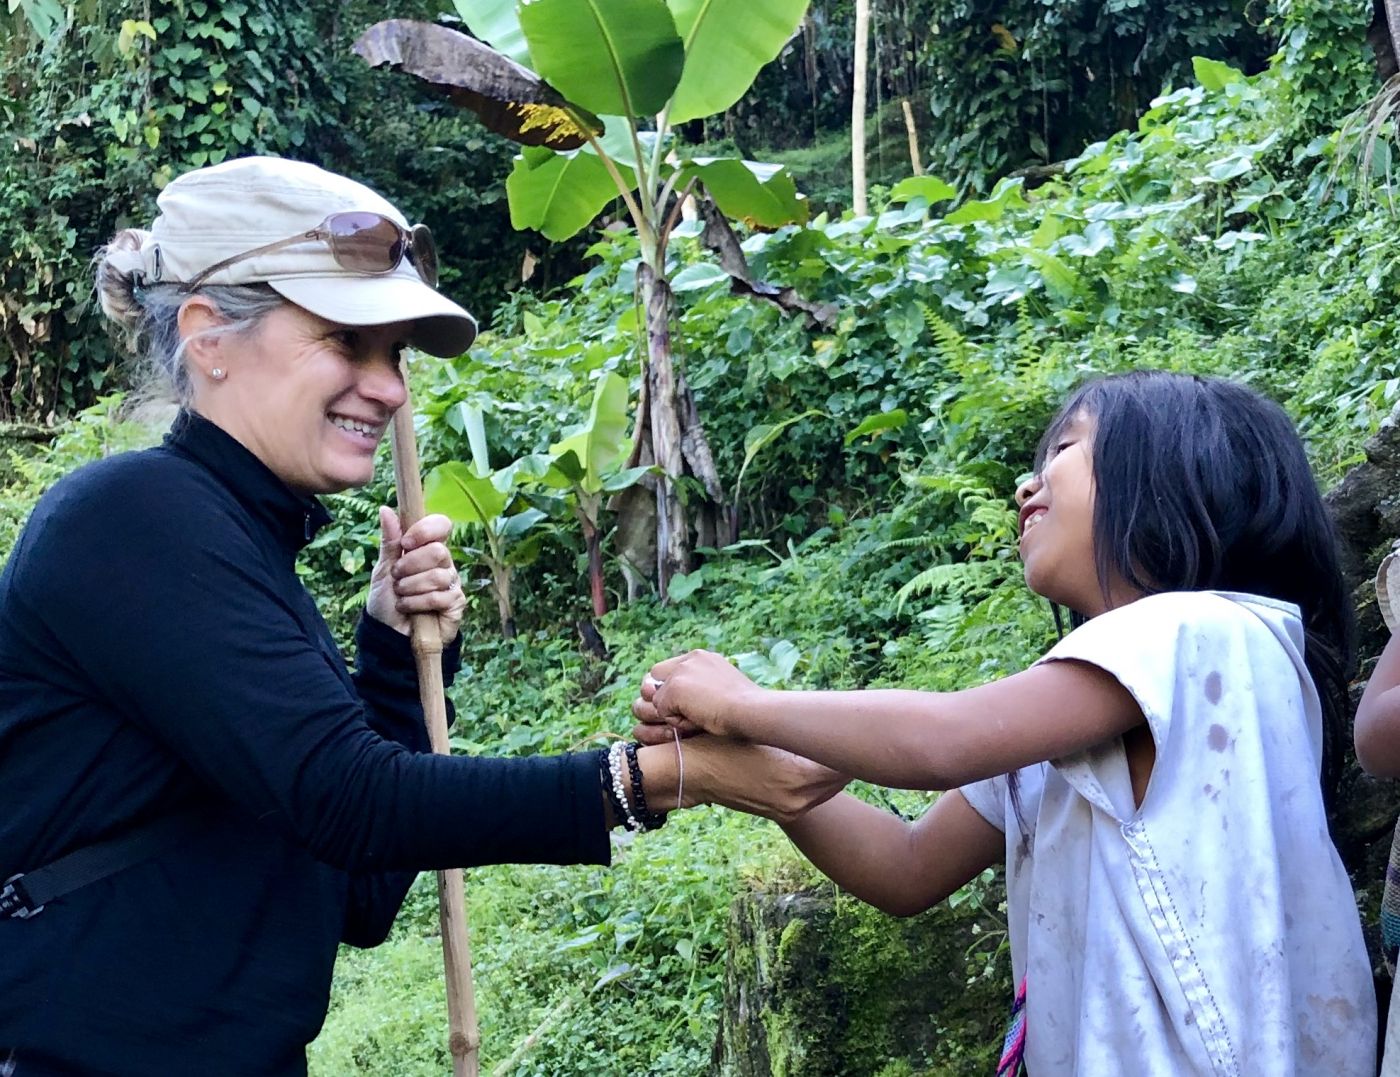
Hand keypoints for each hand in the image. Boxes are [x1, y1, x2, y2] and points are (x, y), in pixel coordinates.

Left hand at [366, 507, 465, 643]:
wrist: (388, 635)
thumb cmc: (386, 601)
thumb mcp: (383, 569)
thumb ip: (389, 541)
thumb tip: (386, 509)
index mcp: (427, 549)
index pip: (441, 525)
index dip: (425, 531)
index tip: (406, 543)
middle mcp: (443, 563)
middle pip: (438, 551)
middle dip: (410, 566)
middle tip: (397, 576)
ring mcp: (451, 583)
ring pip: (438, 575)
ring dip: (411, 588)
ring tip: (401, 596)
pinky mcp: (456, 604)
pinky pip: (440, 597)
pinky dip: (418, 603)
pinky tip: (409, 609)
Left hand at [631, 650, 765, 739]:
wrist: (750, 709)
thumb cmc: (745, 707)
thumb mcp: (722, 688)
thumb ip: (702, 686)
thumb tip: (685, 699)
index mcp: (702, 657)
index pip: (670, 669)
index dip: (674, 687)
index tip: (690, 702)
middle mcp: (689, 659)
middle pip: (656, 677)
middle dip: (665, 696)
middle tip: (688, 711)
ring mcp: (680, 672)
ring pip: (658, 698)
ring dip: (673, 711)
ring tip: (698, 716)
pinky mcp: (674, 688)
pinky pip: (662, 711)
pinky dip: (677, 721)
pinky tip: (698, 720)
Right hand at [683, 736, 847, 823]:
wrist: (690, 774)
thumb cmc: (720, 743)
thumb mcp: (761, 731)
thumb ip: (796, 733)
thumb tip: (831, 725)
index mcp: (797, 776)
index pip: (843, 761)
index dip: (852, 741)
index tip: (860, 727)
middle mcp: (800, 799)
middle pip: (842, 775)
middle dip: (847, 756)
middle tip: (857, 733)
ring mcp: (792, 809)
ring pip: (831, 787)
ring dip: (837, 767)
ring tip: (842, 745)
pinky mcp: (784, 813)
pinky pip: (816, 795)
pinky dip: (822, 779)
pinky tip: (821, 760)